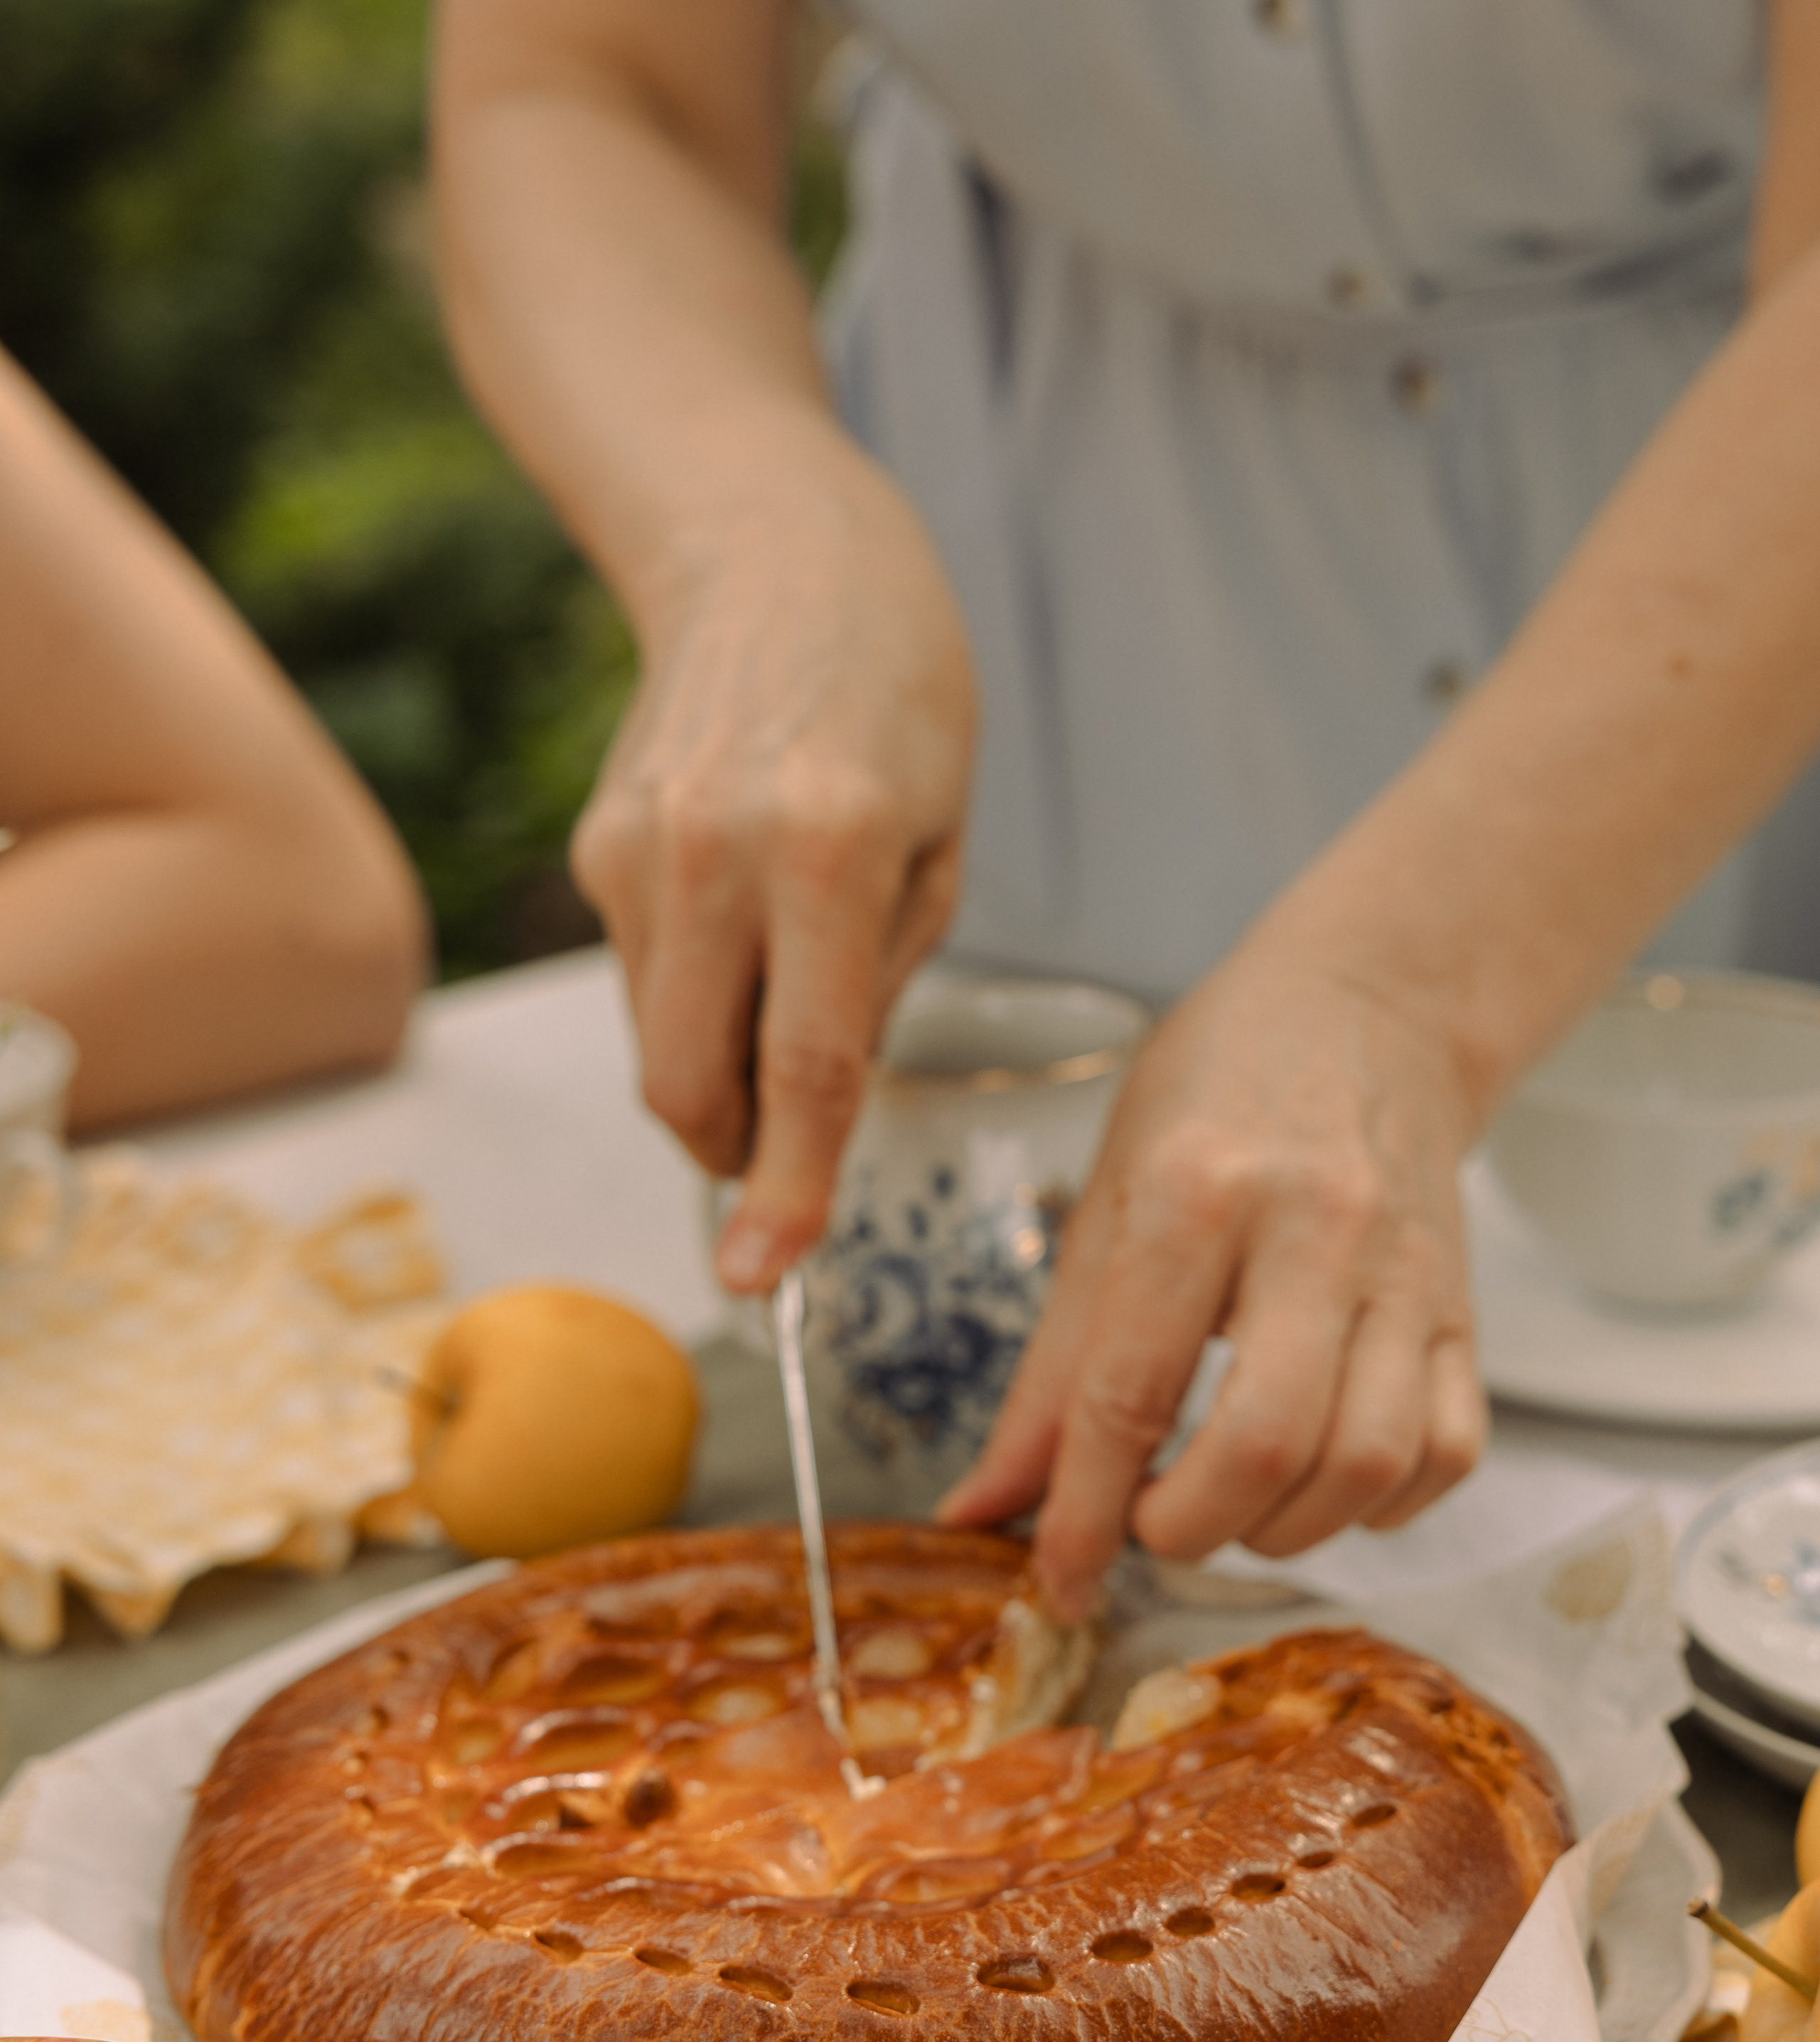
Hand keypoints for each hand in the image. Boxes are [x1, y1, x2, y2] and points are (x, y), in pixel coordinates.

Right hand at [572, 448, 975, 1293]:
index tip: (761, 1277)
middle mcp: (718, 851)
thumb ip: (883, 982)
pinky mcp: (597, 845)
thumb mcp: (943, 837)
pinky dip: (691, 999)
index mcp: (833, 849)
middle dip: (733, 1155)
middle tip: (783, 1156)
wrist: (770, 549)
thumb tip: (816, 1112)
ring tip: (779, 986)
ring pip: (655, 1042)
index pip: (801, 1069)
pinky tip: (739, 923)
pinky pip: (640, 979)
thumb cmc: (892, 688)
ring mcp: (640, 848)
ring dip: (715, 1072)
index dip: (783, 1191)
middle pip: (687, 1083)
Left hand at [940, 945, 1488, 1617]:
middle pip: (1263, 1442)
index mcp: (1197, 1191)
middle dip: (1188, 1527)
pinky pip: (1444, 1453)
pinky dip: (1377, 1505)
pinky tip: (1316, 1483)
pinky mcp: (1466, 1310)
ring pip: (1365, 1463)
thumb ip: (1049, 1372)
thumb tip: (983, 1507)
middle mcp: (1314, 1230)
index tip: (1060, 1577)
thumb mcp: (1106, 1203)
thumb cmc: (1222, 1091)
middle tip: (1148, 1526)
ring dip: (1281, 1529)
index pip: (1129, 1392)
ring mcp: (1406, 1274)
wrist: (1371, 1007)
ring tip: (1225, 1508)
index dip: (1082, 1512)